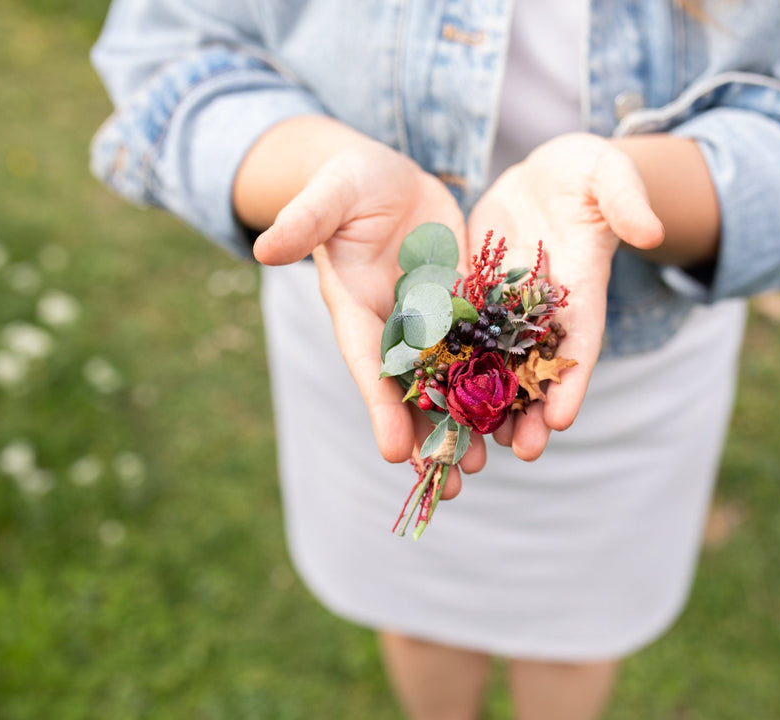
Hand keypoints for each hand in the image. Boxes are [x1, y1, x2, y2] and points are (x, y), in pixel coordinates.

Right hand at [253, 140, 482, 496]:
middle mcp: (393, 325)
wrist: (387, 178)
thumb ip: (305, 220)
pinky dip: (495, 380)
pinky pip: (482, 348)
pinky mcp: (463, 306)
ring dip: (465, 421)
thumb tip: (262, 248)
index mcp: (356, 308)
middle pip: (410, 391)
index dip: (380, 408)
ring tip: (484, 462)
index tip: (392, 453)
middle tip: (454, 482)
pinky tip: (517, 411)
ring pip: (448, 381)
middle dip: (430, 436)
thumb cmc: (349, 181)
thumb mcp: (330, 194)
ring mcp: (430, 320)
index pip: (368, 365)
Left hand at [467, 133, 663, 459]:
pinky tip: (435, 401)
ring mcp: (508, 308)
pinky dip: (453, 368)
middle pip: (540, 369)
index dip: (574, 380)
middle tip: (523, 453)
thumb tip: (650, 232)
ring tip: (479, 445)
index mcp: (582, 289)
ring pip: (499, 364)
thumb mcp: (610, 175)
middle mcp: (546, 310)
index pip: (582, 342)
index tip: (564, 418)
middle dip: (533, 412)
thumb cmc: (588, 173)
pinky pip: (462, 337)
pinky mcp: (475, 296)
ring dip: (491, 405)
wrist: (547, 175)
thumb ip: (627, 201)